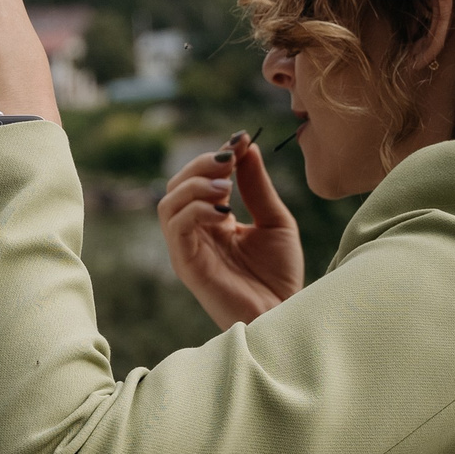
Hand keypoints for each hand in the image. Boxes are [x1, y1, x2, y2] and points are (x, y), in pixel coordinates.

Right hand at [157, 132, 305, 325]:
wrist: (285, 313)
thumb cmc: (281, 274)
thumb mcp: (275, 219)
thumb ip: (257, 186)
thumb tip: (245, 146)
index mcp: (213, 221)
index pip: (200, 179)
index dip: (216, 156)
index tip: (241, 140)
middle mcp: (196, 233)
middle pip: (177, 185)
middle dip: (201, 165)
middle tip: (230, 161)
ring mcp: (188, 249)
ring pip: (168, 202)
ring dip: (195, 186)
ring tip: (227, 188)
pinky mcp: (186, 265)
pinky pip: (176, 227)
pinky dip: (195, 209)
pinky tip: (223, 212)